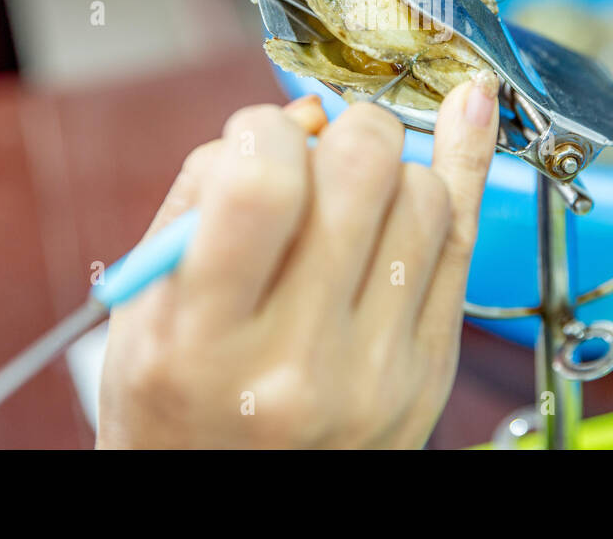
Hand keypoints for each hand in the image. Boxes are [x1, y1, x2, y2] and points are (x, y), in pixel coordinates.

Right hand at [97, 74, 500, 448]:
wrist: (226, 504)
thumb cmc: (175, 399)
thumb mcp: (146, 303)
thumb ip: (206, 193)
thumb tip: (305, 114)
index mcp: (204, 344)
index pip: (264, 186)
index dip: (263, 132)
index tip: (257, 140)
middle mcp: (299, 362)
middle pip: (362, 173)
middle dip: (340, 131)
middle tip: (316, 153)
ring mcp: (378, 371)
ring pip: (423, 195)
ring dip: (386, 168)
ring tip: (348, 198)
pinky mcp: (429, 371)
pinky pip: (464, 239)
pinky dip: (464, 164)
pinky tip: (465, 112)